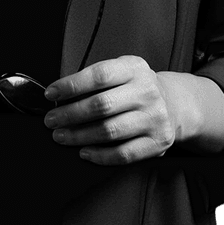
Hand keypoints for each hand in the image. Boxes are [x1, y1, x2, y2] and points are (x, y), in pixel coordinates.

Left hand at [43, 56, 176, 164]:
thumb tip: (58, 96)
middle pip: (102, 105)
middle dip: (70, 114)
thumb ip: (94, 80)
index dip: (71, 85)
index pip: (99, 76)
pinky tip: (83, 152)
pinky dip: (100, 155)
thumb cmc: (134, 87)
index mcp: (135, 68)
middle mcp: (148, 92)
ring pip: (110, 131)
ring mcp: (155, 118)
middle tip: (50, 121)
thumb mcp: (120, 72)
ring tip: (60, 136)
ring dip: (79, 136)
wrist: (173, 104)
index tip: (50, 94)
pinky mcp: (158, 143)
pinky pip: (124, 154)